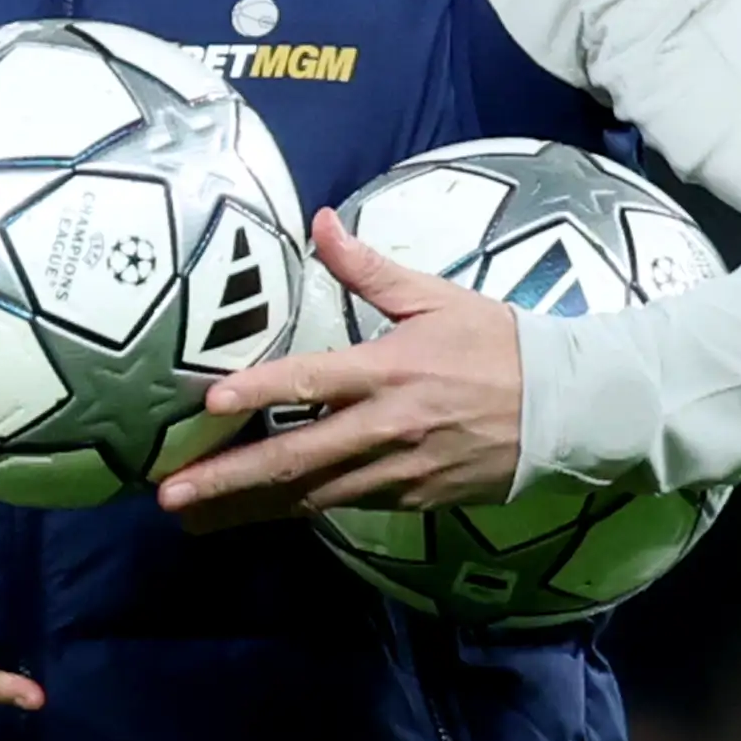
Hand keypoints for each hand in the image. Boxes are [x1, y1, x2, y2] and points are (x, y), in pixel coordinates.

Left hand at [155, 210, 526, 534]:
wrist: (568, 409)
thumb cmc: (497, 344)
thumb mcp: (435, 296)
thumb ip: (368, 268)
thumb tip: (319, 221)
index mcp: (388, 369)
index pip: (312, 382)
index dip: (259, 392)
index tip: (210, 403)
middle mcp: (387, 426)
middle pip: (296, 459)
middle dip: (229, 479)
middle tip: (172, 495)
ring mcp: (400, 471)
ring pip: (312, 496)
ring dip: (250, 508)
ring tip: (195, 520)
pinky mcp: (414, 500)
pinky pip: (345, 507)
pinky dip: (300, 510)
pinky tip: (258, 516)